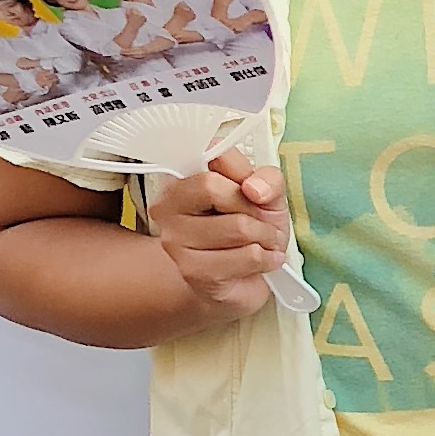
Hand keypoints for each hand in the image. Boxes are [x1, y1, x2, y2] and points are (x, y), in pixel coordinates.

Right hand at [148, 146, 293, 318]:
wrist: (245, 280)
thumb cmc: (250, 230)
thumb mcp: (267, 195)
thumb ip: (266, 179)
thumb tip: (253, 187)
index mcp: (182, 178)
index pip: (210, 155)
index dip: (241, 173)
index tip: (250, 189)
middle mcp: (167, 207)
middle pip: (212, 186)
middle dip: (252, 206)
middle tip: (260, 221)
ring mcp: (175, 240)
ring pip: (237, 226)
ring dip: (265, 236)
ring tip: (263, 243)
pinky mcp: (192, 271)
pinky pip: (247, 256)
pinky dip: (267, 259)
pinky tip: (262, 261)